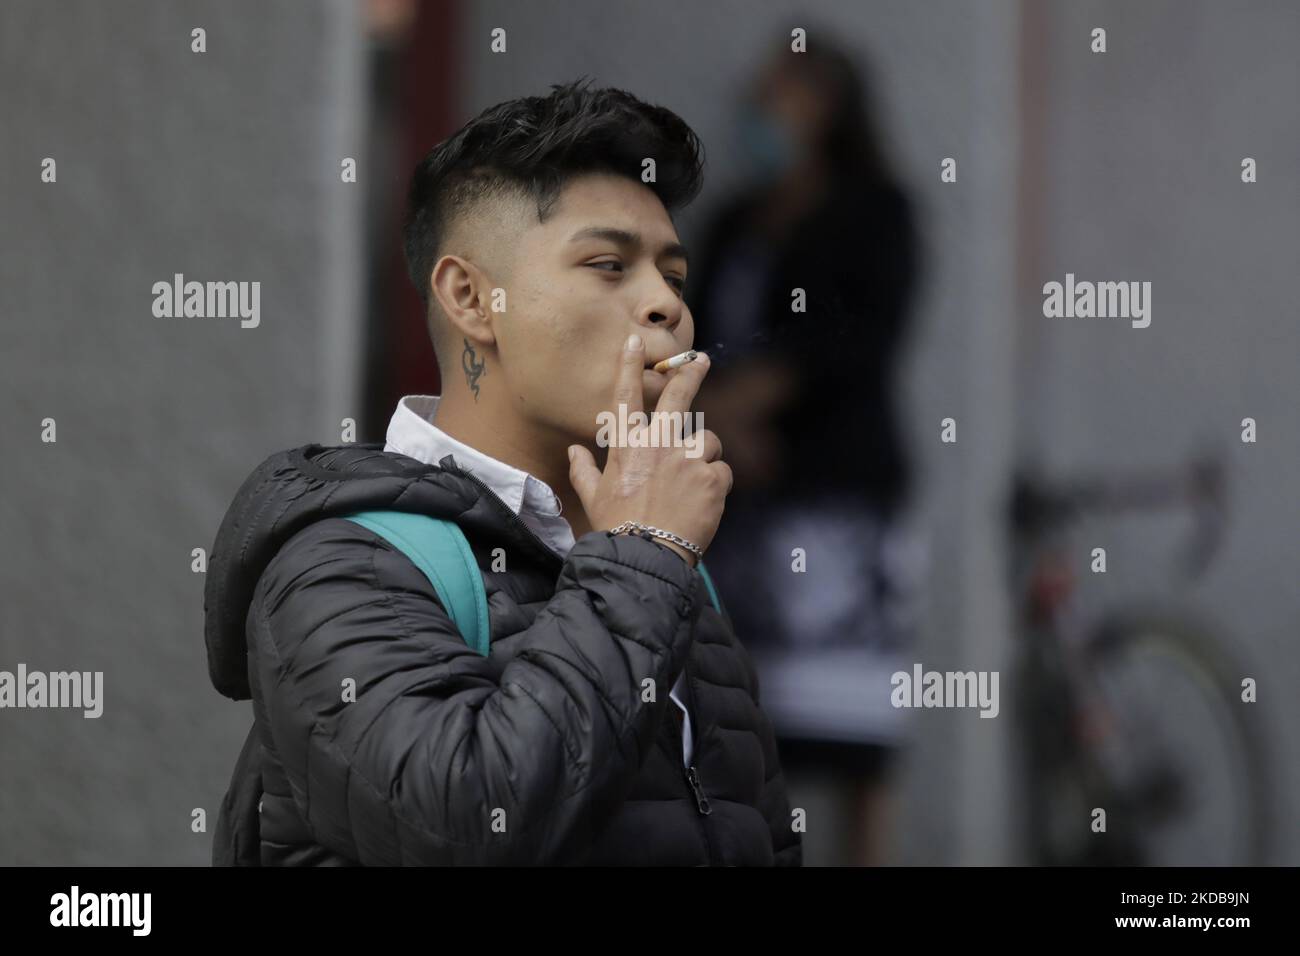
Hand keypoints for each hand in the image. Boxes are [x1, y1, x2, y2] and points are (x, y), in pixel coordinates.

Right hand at [568, 334, 731, 562]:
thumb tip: (574, 452)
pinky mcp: (713, 478)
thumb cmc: (617, 528)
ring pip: (708, 440)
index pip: (627, 398)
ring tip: (693, 483)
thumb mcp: (593, 498)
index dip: (629, 366)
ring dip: (704, 456)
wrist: (646, 556)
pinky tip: (702, 501)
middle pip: (678, 398)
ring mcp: (688, 459)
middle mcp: (659, 445)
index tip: (634, 342)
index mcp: (628, 447)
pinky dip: (716, 483)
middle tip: (701, 360)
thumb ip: (584, 471)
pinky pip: (722, 470)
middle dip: (690, 374)